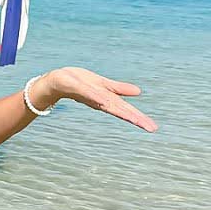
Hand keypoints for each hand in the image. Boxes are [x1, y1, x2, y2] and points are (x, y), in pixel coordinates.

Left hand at [36, 67, 157, 132]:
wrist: (58, 80)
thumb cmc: (80, 82)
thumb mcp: (103, 85)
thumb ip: (119, 89)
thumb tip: (138, 92)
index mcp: (107, 100)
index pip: (126, 110)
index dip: (139, 118)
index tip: (152, 127)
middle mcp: (99, 101)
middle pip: (120, 111)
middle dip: (135, 119)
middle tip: (151, 128)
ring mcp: (89, 95)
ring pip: (107, 104)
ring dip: (120, 111)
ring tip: (135, 119)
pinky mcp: (78, 88)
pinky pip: (88, 93)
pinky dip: (96, 97)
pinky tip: (104, 102)